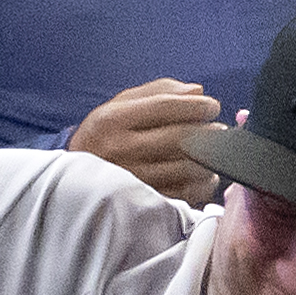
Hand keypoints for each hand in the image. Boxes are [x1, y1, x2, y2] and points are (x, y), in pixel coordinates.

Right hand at [69, 79, 222, 202]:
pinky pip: (186, 194)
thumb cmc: (106, 136)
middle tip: (219, 130)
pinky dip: (203, 184)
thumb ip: (158, 92)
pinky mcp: (145, 204)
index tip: (211, 106)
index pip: (164, 107)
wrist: (75, 181)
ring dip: (208, 160)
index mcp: (113, 120)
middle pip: (178, 138)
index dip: (195, 106)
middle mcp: (121, 150)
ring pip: (186, 168)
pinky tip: (204, 175)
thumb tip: (197, 91)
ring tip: (213, 152)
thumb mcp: (120, 106)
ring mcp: (133, 180)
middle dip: (207, 132)